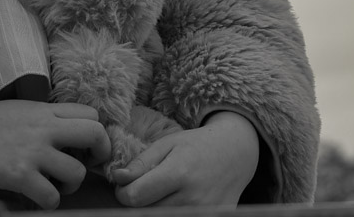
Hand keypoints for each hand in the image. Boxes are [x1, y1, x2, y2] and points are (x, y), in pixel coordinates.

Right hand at [0, 98, 110, 209]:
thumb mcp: (22, 109)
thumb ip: (47, 118)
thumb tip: (70, 135)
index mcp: (46, 111)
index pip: (92, 115)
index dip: (97, 134)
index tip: (87, 148)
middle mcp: (44, 128)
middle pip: (96, 135)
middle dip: (100, 154)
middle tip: (86, 166)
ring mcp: (32, 152)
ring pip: (76, 173)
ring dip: (71, 186)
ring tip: (56, 185)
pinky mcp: (18, 175)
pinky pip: (51, 197)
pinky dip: (49, 202)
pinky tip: (38, 197)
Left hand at [112, 111, 258, 206]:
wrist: (236, 154)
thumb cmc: (197, 146)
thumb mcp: (167, 144)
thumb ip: (141, 163)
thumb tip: (117, 178)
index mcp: (179, 173)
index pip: (135, 197)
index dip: (123, 192)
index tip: (126, 184)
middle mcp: (192, 199)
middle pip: (146, 213)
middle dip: (138, 201)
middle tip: (145, 187)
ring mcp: (204, 213)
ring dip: (153, 209)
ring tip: (161, 193)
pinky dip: (171, 212)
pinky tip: (175, 201)